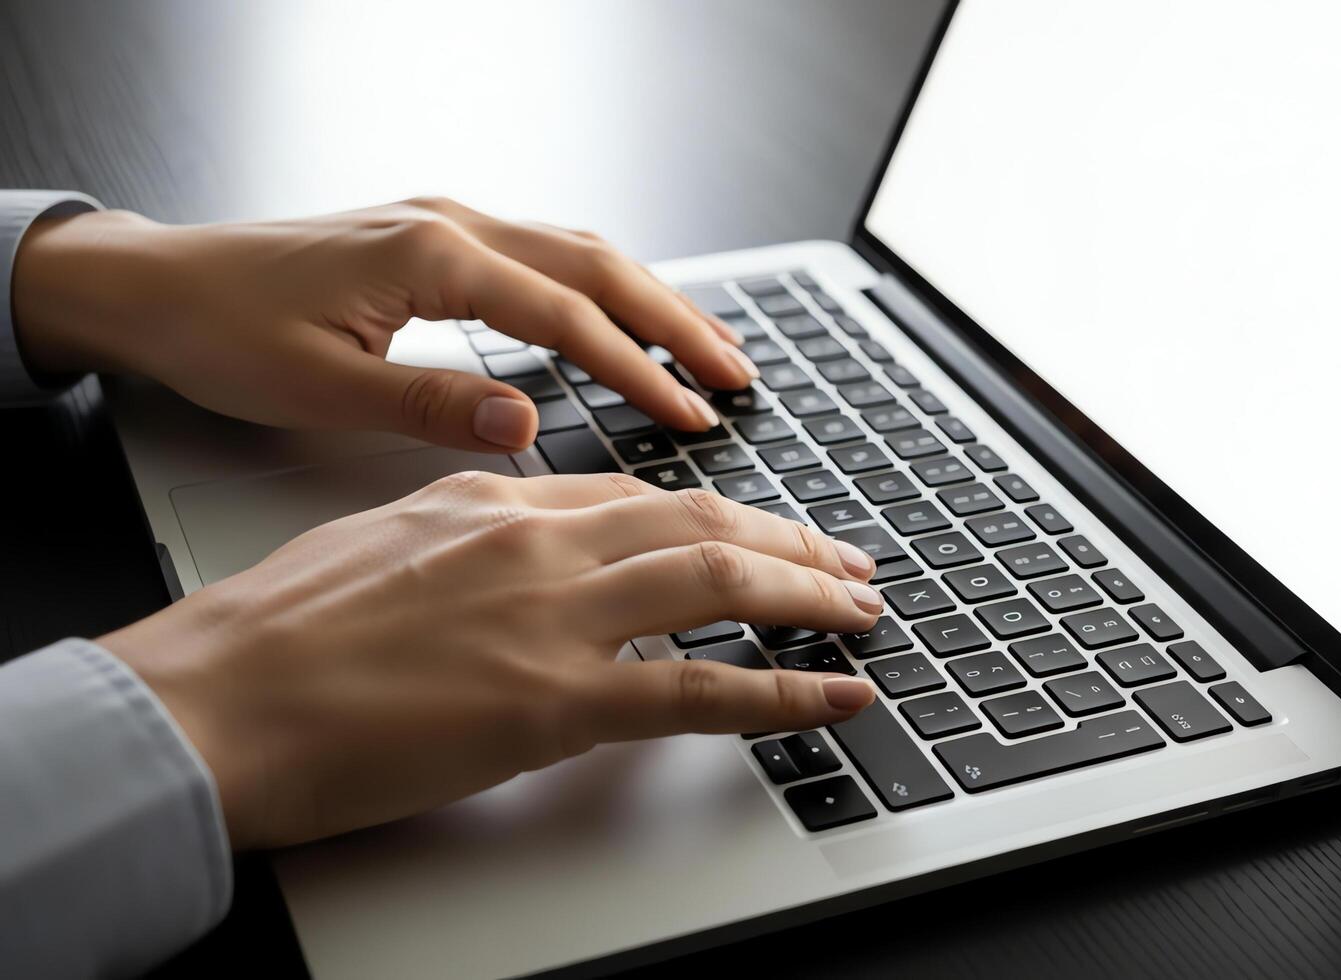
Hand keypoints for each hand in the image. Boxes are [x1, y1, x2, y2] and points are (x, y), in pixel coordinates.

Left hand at [10, 197, 757, 448]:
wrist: (155, 286)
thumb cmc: (223, 335)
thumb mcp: (321, 390)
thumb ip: (433, 404)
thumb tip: (529, 422)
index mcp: (430, 257)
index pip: (566, 314)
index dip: (638, 370)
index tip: (692, 415)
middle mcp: (449, 223)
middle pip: (598, 264)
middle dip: (678, 321)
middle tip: (739, 375)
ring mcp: (445, 221)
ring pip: (580, 250)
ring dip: (652, 299)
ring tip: (709, 350)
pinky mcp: (434, 237)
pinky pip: (545, 253)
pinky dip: (603, 287)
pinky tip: (625, 319)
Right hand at [99, 472, 883, 849]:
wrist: (215, 700)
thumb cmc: (273, 635)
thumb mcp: (380, 544)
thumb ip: (466, 533)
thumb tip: (515, 542)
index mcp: (493, 502)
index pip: (638, 495)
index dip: (719, 511)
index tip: (761, 528)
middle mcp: (538, 541)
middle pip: (701, 519)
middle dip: (791, 538)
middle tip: (848, 561)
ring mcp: (554, 617)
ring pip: (720, 578)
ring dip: (809, 594)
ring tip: (864, 611)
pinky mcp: (556, 703)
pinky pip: (702, 687)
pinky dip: (785, 690)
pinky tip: (835, 695)